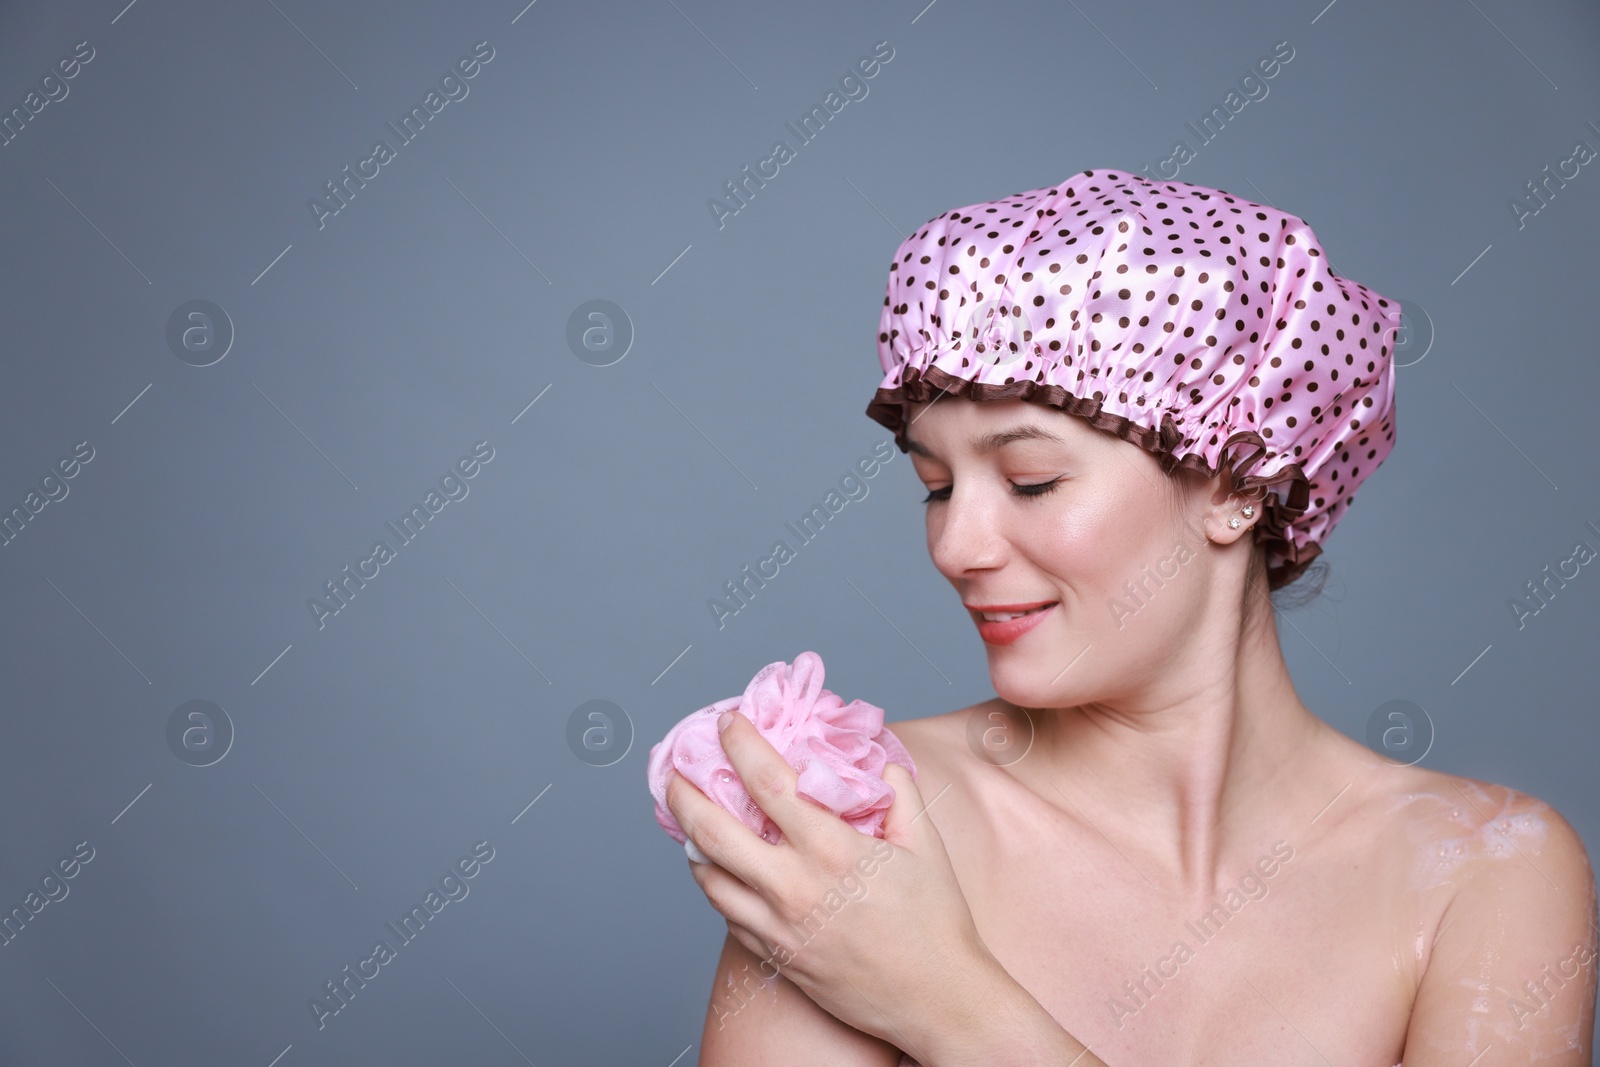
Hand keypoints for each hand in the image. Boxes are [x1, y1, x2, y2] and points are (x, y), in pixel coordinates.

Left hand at [664, 709, 993, 1051]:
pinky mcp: (776, 957)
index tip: (727, 723)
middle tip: (674, 772)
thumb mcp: (926, 845)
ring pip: (710, 878)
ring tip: (687, 821)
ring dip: (691, 844)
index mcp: (831, 850)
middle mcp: (794, 887)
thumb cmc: (936, 925)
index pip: (767, 783)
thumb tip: (880, 763)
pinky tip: (720, 871)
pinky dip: (717, 886)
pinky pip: (729, 915)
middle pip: (714, 831)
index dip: (740, 745)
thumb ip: (900, 794)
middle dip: (684, 794)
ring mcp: (779, 926)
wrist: (937, 1000)